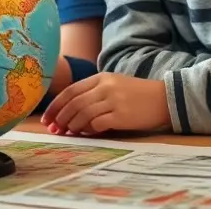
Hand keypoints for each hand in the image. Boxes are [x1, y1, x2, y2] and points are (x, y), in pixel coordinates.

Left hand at [41, 73, 169, 134]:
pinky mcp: (122, 116)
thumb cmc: (136, 94)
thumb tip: (68, 111)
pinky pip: (97, 124)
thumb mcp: (114, 85)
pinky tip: (85, 133)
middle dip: (60, 117)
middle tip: (54, 129)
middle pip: (74, 102)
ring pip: (83, 113)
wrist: (164, 99)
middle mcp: (106, 87)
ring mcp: (114, 101)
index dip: (56, 105)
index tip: (47, 118)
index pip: (71, 90)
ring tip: (68, 132)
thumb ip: (93, 92)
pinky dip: (88, 130)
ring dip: (72, 125)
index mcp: (101, 78)